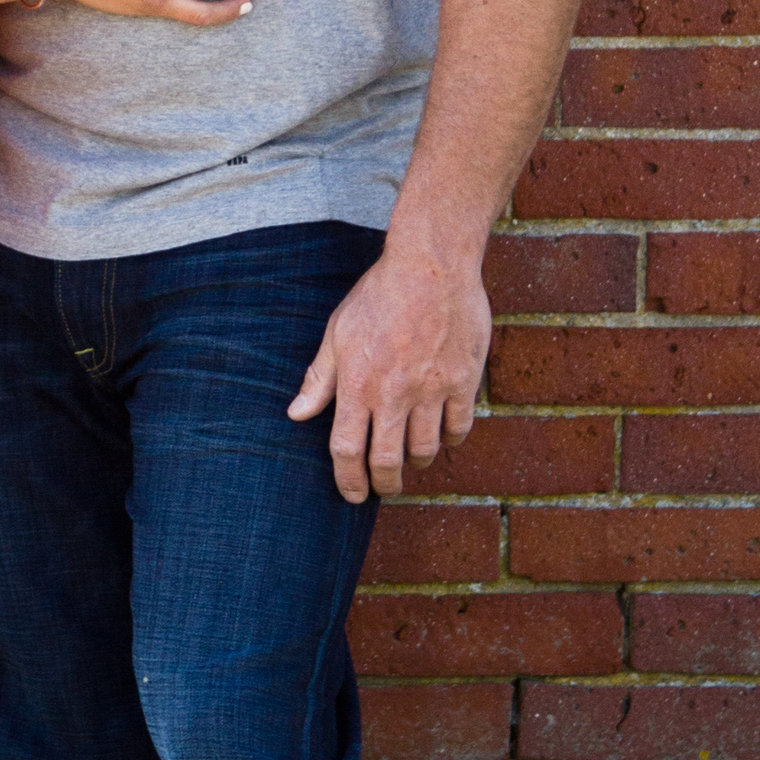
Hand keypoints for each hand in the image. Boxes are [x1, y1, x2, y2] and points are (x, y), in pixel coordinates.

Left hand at [288, 237, 490, 501]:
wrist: (431, 265)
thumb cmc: (379, 295)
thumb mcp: (338, 332)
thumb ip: (320, 378)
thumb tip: (296, 414)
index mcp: (358, 384)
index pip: (347, 450)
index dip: (348, 481)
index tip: (352, 494)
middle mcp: (394, 394)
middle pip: (387, 462)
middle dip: (383, 485)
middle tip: (383, 489)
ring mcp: (432, 390)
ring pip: (425, 450)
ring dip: (416, 462)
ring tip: (410, 458)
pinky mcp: (463, 381)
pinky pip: (458, 428)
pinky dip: (450, 440)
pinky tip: (442, 435)